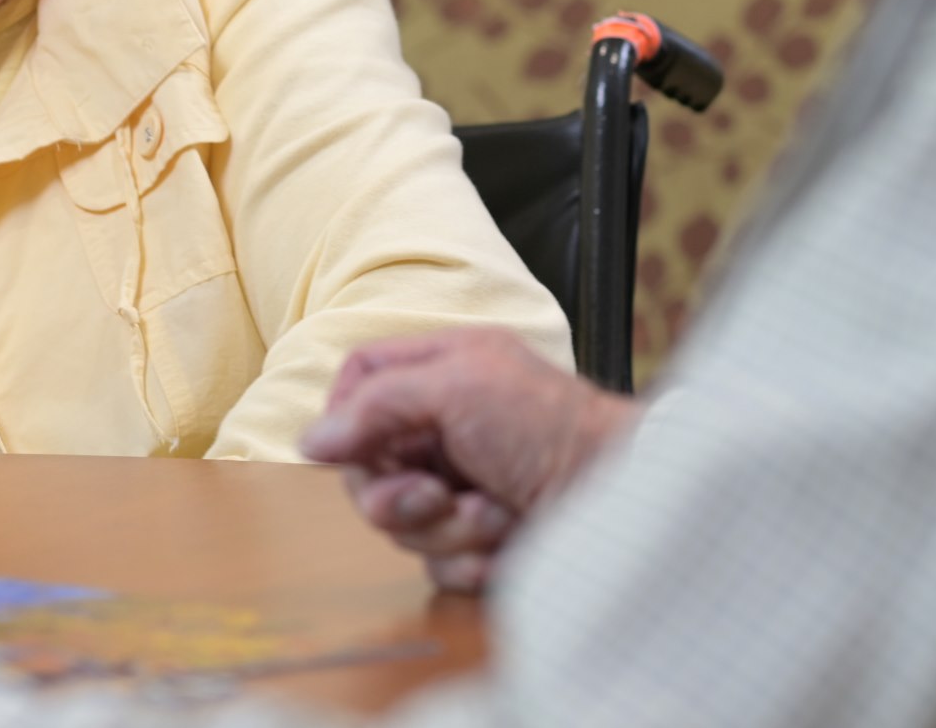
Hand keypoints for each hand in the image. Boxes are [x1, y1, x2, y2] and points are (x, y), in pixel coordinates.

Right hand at [301, 328, 635, 593]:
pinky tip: (505, 542)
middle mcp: (444, 427)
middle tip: (431, 494)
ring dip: (443, 527)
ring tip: (492, 514)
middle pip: (367, 465)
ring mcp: (460, 486)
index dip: (344, 417)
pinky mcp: (481, 541)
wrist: (624, 497)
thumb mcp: (458, 386)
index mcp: (440, 372)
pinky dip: (469, 559)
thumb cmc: (551, 425)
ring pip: (399, 522)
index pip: (359, 383)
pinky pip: (437, 563)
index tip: (350, 446)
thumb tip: (311, 441)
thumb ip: (377, 405)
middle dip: (396, 492)